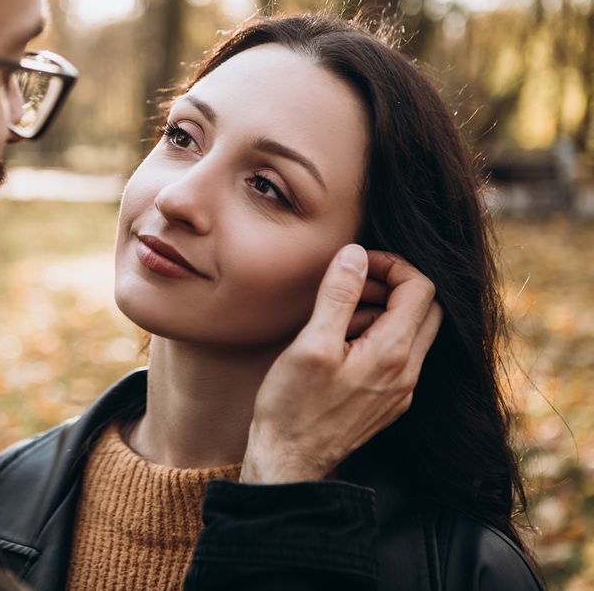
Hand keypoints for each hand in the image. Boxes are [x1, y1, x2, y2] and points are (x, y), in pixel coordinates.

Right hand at [240, 244, 442, 484]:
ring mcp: (401, 390)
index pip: (421, 289)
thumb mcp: (310, 343)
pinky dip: (377, 338)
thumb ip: (338, 295)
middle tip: (353, 285)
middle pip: (427, 309)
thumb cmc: (292, 405)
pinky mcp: (389, 403)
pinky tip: (341, 346)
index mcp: (392, 352)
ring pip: (413, 333)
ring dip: (383, 312)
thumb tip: (356, 255)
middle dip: (394, 286)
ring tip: (337, 317)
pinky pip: (398, 357)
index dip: (393, 265)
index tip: (359, 264)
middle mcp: (407, 372)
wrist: (289, 461)